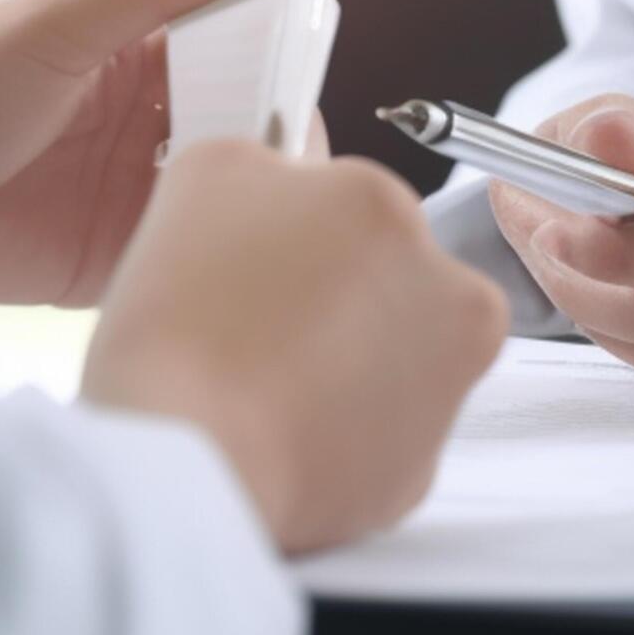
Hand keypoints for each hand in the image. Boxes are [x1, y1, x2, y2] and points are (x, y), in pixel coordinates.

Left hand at [0, 0, 291, 306]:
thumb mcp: (57, 20)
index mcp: (137, 44)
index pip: (242, 34)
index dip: (280, 44)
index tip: (303, 60)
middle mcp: (146, 115)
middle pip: (249, 115)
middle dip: (274, 127)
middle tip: (279, 143)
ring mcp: (134, 188)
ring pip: (230, 189)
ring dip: (252, 193)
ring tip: (264, 201)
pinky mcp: (117, 258)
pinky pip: (188, 254)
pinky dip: (214, 251)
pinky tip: (227, 250)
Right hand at [87, 143, 510, 554]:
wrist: (188, 464)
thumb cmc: (185, 328)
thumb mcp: (203, 178)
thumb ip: (268, 161)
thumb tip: (288, 173)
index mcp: (392, 210)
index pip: (349, 208)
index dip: (293, 240)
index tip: (255, 268)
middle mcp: (449, 294)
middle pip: (387, 284)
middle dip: (333, 303)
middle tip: (254, 329)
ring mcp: (445, 390)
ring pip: (392, 363)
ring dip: (342, 370)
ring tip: (259, 387)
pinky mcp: (420, 473)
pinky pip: (377, 441)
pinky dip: (336, 440)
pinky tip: (277, 435)